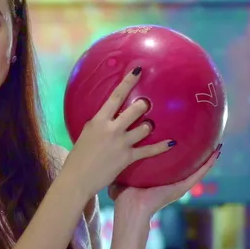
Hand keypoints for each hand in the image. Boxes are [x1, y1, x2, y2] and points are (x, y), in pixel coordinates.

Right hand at [62, 67, 173, 199]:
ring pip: (144, 128)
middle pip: (135, 110)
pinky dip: (161, 146)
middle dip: (144, 105)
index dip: (128, 82)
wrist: (77, 179)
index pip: (115, 97)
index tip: (138, 70)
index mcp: (98, 121)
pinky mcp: (127, 157)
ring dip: (149, 126)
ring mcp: (121, 143)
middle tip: (146, 104)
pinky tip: (172, 143)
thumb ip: (98, 125)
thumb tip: (106, 118)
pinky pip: (149, 150)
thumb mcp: (85, 135)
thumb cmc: (78, 158)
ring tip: (149, 126)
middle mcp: (111, 129)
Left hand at [109, 147, 221, 220]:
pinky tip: (217, 153)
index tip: (184, 136)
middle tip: (205, 136)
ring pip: (198, 169)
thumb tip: (112, 149)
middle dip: (196, 153)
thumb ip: (121, 163)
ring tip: (217, 143)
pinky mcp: (182, 188)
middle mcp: (171, 181)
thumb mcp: (124, 175)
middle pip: (187, 165)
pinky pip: (198, 175)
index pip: (171, 162)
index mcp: (159, 178)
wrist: (130, 210)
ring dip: (208, 157)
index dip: (177, 150)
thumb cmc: (124, 197)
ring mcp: (178, 185)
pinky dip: (208, 164)